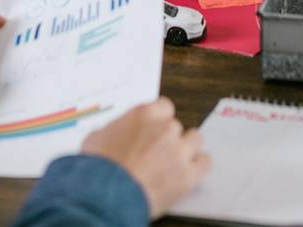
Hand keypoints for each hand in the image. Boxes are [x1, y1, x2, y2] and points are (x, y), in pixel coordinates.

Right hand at [82, 97, 210, 217]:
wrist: (103, 196)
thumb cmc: (96, 168)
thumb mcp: (97, 137)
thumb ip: (117, 129)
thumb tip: (118, 133)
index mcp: (144, 114)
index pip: (164, 107)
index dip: (159, 120)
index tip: (154, 129)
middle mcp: (165, 128)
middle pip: (176, 126)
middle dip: (168, 138)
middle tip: (156, 153)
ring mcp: (179, 151)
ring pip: (195, 140)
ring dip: (187, 149)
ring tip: (174, 161)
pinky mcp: (187, 175)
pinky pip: (205, 162)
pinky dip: (198, 167)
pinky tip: (189, 172)